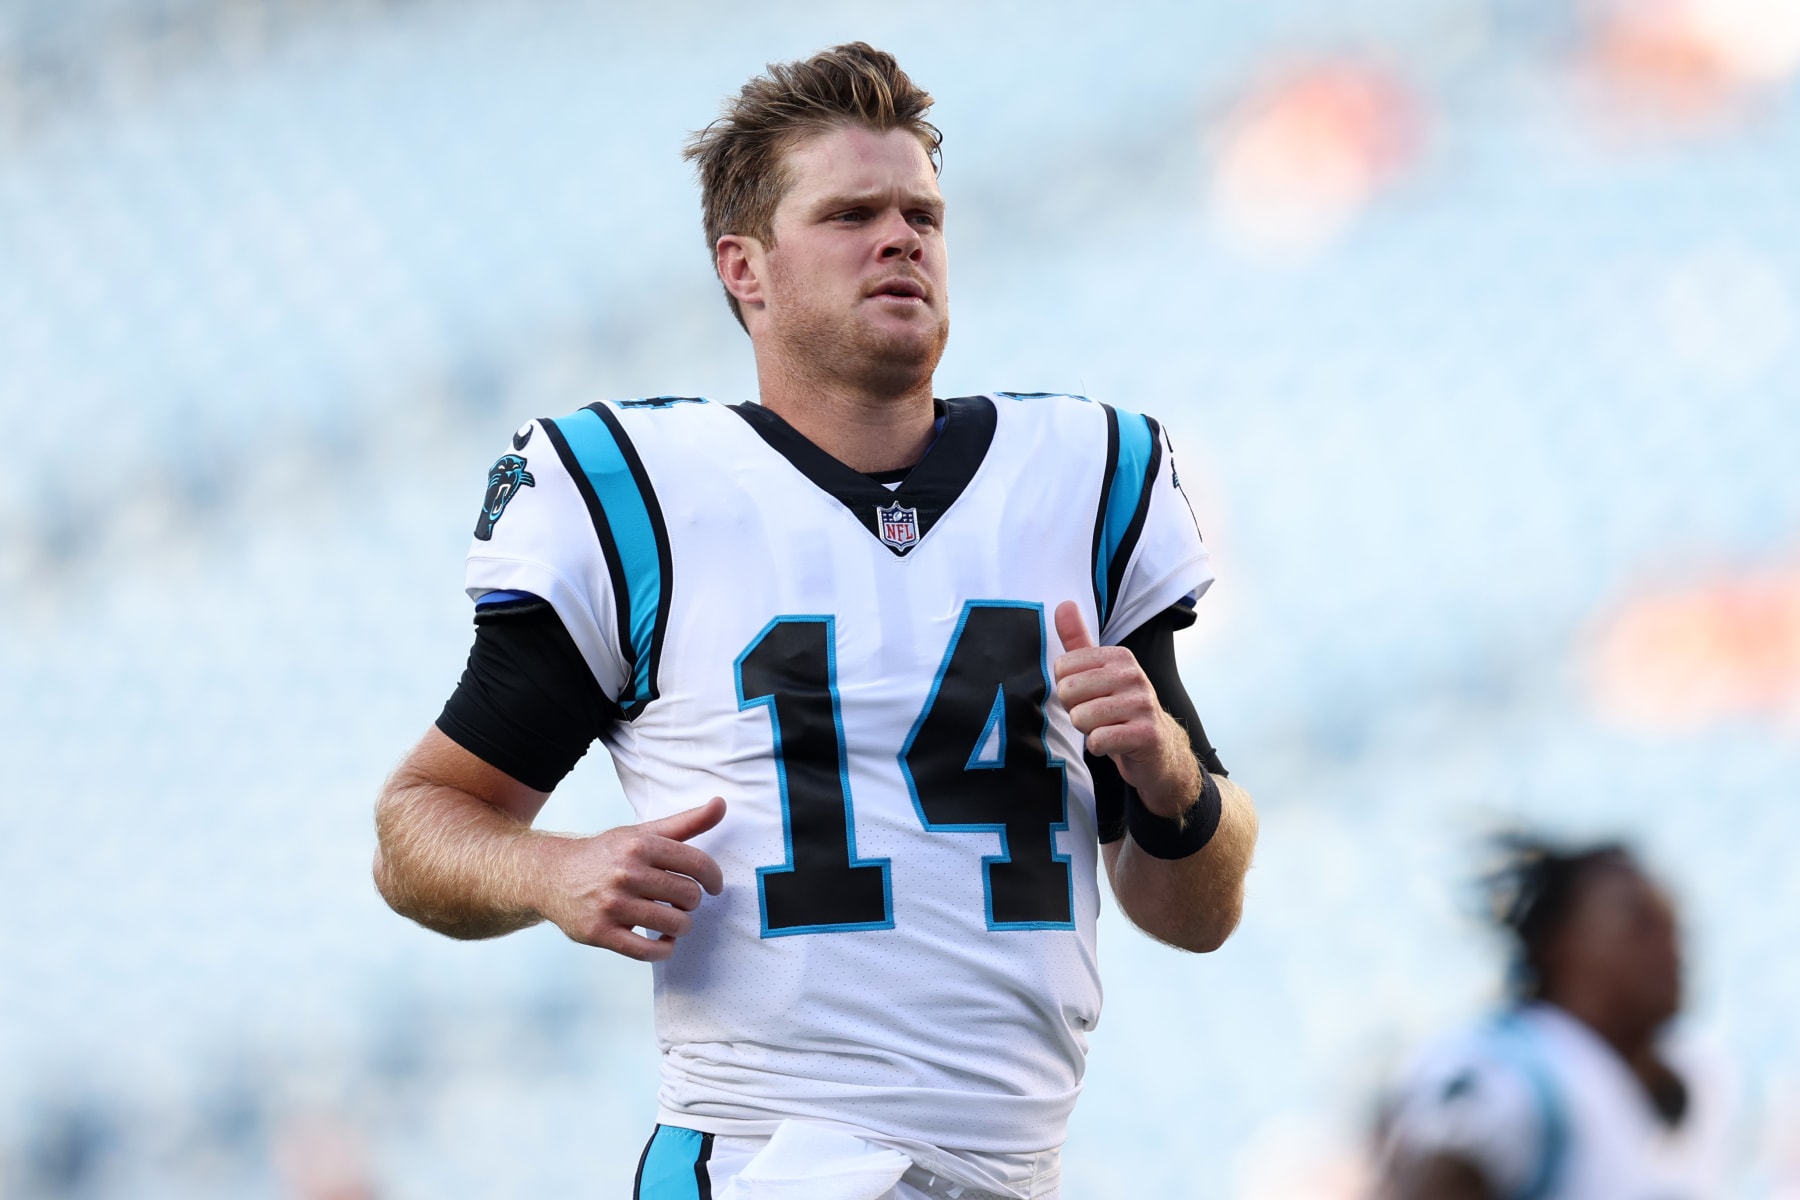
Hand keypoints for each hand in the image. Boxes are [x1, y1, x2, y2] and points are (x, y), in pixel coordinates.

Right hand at [536, 797, 726, 960]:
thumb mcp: (642, 833)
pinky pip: (648, 952)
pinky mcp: (600, 932)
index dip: (713, 878)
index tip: (713, 887)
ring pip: (674, 924)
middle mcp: (626, 873)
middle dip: (690, 902)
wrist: (551, 876)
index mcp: (640, 845)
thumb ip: (686, 822)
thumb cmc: (606, 855)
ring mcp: (612, 904)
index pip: (697, 863)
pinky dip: (664, 950)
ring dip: (680, 926)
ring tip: (671, 920)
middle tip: (678, 901)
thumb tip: (721, 804)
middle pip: (688, 896)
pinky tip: (661, 941)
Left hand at [1053, 602, 1198, 819]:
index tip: (1089, 696)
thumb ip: (1079, 640)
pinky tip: (1113, 744)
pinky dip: (1099, 747)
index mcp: (1120, 656)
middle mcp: (1134, 675)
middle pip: (1068, 692)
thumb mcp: (1100, 672)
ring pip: (1081, 718)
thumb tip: (1063, 604)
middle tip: (1097, 716)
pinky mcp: (1146, 734)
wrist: (1159, 751)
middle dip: (1075, 711)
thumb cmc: (1122, 710)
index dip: (1068, 689)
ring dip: (1088, 731)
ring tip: (1107, 728)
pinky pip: (1098, 740)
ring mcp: (1143, 704)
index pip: (1062, 667)